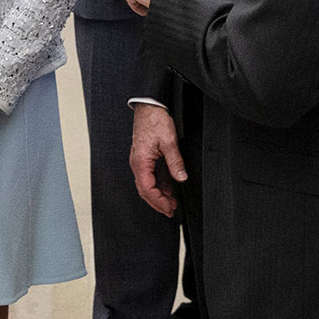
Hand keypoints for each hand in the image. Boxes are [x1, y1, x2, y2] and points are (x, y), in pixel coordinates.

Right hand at [129, 102, 186, 217]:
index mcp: (141, 162)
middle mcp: (137, 164)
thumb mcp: (169, 142)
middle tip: (171, 212)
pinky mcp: (144, 158)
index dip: (159, 201)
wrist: (149, 106)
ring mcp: (140, 161)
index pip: (147, 189)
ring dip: (159, 195)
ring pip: (147, 185)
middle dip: (158, 203)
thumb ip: (175, 162)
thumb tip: (181, 179)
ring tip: (172, 204)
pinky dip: (159, 185)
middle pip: (145, 190)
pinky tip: (169, 190)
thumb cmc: (156, 121)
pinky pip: (150, 176)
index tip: (170, 209)